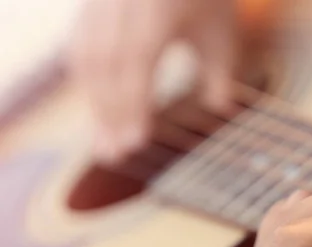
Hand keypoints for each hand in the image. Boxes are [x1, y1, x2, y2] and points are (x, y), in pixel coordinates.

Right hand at [69, 0, 269, 162]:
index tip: (136, 143)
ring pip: (87, 58)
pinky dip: (85, 82)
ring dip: (94, 104)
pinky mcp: (92, 6)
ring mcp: (102, 3)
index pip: (138, 62)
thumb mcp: (220, 31)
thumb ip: (218, 72)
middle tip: (113, 155)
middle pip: (106, 66)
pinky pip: (80, 46)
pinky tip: (95, 107)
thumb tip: (220, 108)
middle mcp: (121, 4)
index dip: (134, 104)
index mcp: (156, 9)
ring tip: (102, 141)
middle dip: (109, 114)